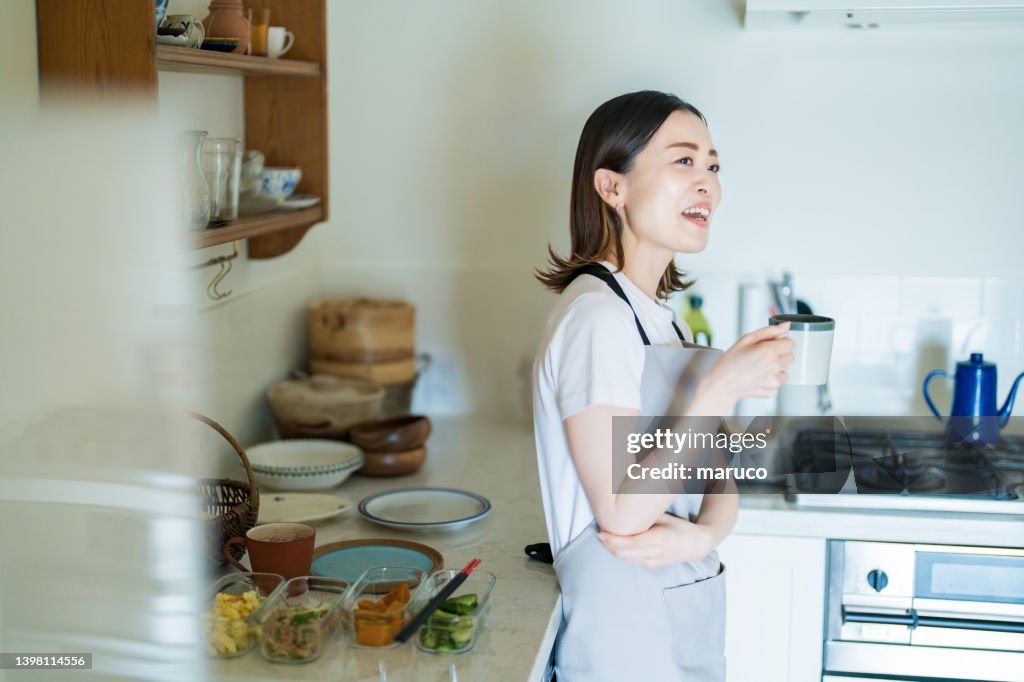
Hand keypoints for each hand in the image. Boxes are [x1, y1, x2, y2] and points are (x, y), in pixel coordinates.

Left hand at [598, 513, 712, 567]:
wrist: (695, 545)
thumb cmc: (679, 527)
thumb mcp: (664, 517)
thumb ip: (646, 515)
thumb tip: (626, 505)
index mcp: (658, 540)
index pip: (630, 543)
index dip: (613, 540)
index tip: (601, 532)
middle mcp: (654, 553)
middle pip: (624, 553)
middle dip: (608, 544)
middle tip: (599, 532)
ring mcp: (652, 562)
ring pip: (625, 558)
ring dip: (612, 549)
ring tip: (603, 537)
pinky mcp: (651, 566)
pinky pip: (631, 560)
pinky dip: (620, 553)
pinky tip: (614, 545)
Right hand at [692, 323, 794, 412]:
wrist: (722, 384)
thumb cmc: (730, 361)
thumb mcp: (746, 339)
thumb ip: (770, 331)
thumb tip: (786, 326)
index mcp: (769, 350)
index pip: (791, 343)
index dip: (781, 343)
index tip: (771, 345)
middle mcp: (775, 366)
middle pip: (790, 356)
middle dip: (780, 354)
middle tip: (762, 357)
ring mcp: (774, 380)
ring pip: (785, 370)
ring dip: (777, 368)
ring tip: (759, 368)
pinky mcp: (773, 390)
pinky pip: (778, 382)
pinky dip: (771, 380)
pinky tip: (758, 377)